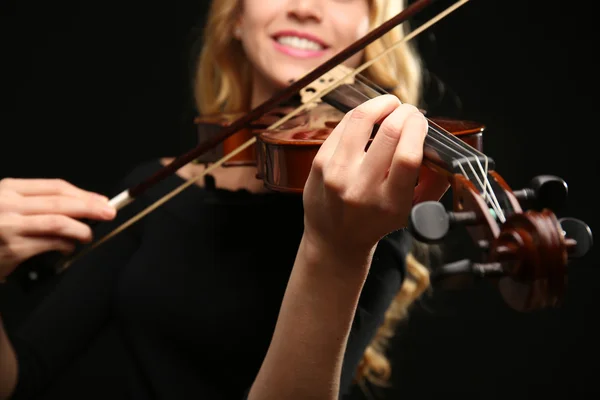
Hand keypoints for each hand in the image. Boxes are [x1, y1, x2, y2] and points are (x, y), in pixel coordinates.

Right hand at [0, 178, 115, 278]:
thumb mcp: (7, 205)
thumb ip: (36, 203)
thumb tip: (80, 205)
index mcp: (10, 188)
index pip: (55, 186)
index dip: (83, 193)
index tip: (101, 200)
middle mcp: (8, 203)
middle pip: (61, 201)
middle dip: (90, 207)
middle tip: (109, 213)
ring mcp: (9, 225)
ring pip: (58, 221)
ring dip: (81, 228)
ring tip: (89, 234)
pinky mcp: (12, 248)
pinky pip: (48, 243)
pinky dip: (65, 244)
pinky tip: (69, 247)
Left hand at [302, 95, 448, 257]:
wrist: (334, 239)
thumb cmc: (376, 222)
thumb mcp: (411, 211)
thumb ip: (434, 182)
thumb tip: (443, 148)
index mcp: (389, 202)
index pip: (407, 155)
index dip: (418, 129)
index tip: (422, 123)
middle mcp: (360, 188)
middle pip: (389, 133)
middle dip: (405, 113)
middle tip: (410, 112)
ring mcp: (336, 173)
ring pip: (361, 119)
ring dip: (381, 104)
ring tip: (391, 104)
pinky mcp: (319, 162)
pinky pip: (343, 125)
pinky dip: (361, 115)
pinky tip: (370, 116)